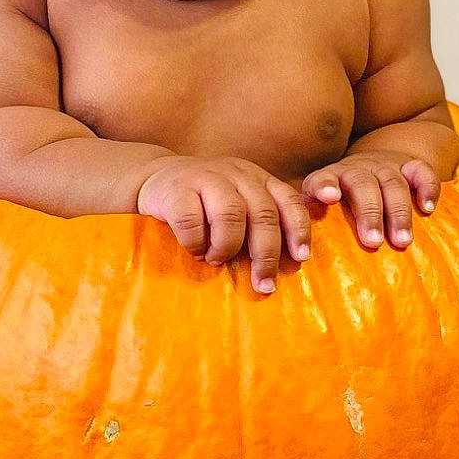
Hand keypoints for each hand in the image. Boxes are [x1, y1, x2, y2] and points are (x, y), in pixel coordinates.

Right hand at [136, 157, 311, 294]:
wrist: (158, 177)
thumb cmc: (206, 201)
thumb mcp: (239, 200)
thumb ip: (261, 219)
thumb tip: (292, 260)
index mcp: (258, 178)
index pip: (288, 201)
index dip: (298, 230)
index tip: (301, 258)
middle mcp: (237, 174)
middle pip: (262, 214)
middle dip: (266, 255)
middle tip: (263, 283)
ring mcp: (206, 178)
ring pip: (230, 216)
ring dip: (227, 247)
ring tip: (218, 260)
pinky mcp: (177, 190)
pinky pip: (192, 222)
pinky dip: (196, 243)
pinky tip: (196, 251)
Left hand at [302, 153, 440, 249]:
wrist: (375, 165)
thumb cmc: (343, 200)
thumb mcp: (323, 209)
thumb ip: (310, 228)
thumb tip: (291, 261)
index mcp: (330, 180)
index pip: (322, 178)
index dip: (324, 185)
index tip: (329, 198)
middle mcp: (357, 170)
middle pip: (362, 184)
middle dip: (369, 212)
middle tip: (373, 242)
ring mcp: (385, 166)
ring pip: (392, 182)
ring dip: (398, 211)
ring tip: (402, 241)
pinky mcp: (409, 165)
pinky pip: (421, 170)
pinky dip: (427, 187)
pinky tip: (428, 209)